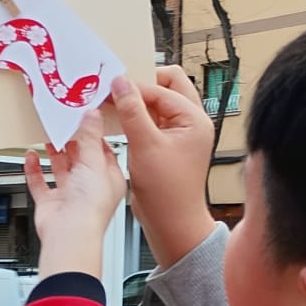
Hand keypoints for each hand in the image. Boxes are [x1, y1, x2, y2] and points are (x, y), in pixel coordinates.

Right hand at [25, 113, 126, 282]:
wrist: (70, 234)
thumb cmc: (90, 207)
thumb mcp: (94, 161)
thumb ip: (90, 136)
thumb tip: (92, 115)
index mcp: (109, 179)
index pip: (104, 151)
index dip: (95, 134)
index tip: (86, 117)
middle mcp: (90, 188)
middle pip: (80, 158)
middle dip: (72, 142)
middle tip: (64, 123)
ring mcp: (70, 196)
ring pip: (61, 169)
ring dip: (54, 153)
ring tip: (49, 136)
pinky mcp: (51, 204)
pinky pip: (40, 182)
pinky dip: (34, 169)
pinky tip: (31, 156)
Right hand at [109, 67, 217, 269]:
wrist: (172, 223)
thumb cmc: (168, 192)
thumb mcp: (145, 145)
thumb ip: (132, 111)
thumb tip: (121, 83)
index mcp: (195, 120)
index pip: (161, 89)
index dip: (134, 86)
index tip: (110, 87)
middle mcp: (191, 123)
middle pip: (167, 86)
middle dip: (141, 85)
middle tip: (117, 89)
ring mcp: (180, 133)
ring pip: (158, 102)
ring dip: (137, 102)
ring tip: (114, 104)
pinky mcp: (167, 143)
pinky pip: (152, 119)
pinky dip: (136, 117)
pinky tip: (118, 121)